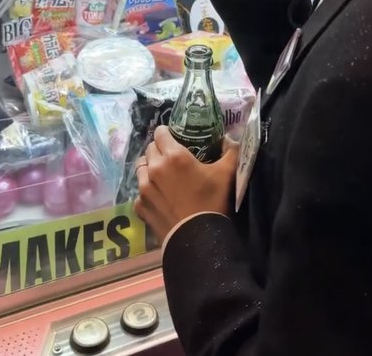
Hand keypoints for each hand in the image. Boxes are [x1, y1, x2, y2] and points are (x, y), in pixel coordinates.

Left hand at [134, 127, 238, 243]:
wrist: (197, 238)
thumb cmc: (212, 201)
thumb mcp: (226, 174)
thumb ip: (231, 151)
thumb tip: (232, 139)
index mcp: (174, 155)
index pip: (160, 133)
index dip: (167, 133)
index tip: (175, 138)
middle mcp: (154, 168)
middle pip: (150, 149)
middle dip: (159, 150)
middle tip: (172, 159)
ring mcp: (144, 188)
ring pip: (141, 168)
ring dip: (150, 168)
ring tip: (162, 176)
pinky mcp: (140, 206)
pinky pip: (139, 191)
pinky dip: (147, 191)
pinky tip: (158, 196)